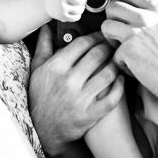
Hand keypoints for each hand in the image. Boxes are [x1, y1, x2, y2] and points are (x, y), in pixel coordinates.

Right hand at [28, 26, 123, 154]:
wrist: (43, 131)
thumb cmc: (40, 97)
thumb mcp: (37, 70)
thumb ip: (43, 46)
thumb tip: (47, 26)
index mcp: (55, 68)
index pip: (82, 43)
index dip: (95, 36)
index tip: (101, 36)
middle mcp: (68, 82)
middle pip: (97, 55)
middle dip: (108, 47)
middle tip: (113, 45)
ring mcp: (80, 99)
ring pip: (108, 73)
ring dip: (116, 64)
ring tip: (117, 60)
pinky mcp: (90, 115)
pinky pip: (112, 96)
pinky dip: (120, 86)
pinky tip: (120, 79)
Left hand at [102, 0, 157, 101]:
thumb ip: (155, 15)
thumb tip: (138, 10)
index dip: (122, 4)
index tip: (123, 15)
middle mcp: (146, 16)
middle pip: (113, 6)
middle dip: (112, 20)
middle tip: (118, 33)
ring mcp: (136, 32)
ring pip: (106, 26)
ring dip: (110, 38)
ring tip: (122, 49)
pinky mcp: (128, 49)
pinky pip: (112, 52)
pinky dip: (120, 63)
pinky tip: (133, 67)